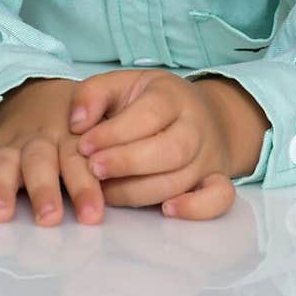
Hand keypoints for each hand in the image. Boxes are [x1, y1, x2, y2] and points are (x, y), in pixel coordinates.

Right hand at [0, 77, 104, 226]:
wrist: (37, 95)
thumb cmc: (80, 123)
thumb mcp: (100, 123)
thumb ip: (114, 145)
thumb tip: (138, 179)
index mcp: (73, 136)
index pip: (80, 161)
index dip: (86, 186)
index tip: (92, 215)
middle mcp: (42, 141)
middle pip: (42, 165)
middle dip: (45, 191)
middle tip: (49, 218)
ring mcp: (14, 147)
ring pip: (6, 166)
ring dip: (1, 190)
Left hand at [67, 69, 238, 220]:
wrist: (199, 114)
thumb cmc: (148, 103)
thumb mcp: (121, 85)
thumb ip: (93, 95)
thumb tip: (76, 122)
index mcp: (172, 95)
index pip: (150, 114)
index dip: (115, 133)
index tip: (84, 145)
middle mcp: (195, 125)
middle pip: (171, 149)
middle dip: (127, 163)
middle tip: (93, 168)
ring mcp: (208, 156)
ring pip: (181, 179)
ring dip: (139, 190)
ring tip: (106, 191)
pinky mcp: (216, 181)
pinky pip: (219, 198)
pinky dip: (197, 208)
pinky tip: (166, 210)